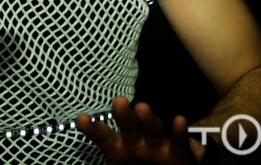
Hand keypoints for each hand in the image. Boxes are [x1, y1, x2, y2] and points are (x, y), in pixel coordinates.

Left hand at [77, 96, 198, 164]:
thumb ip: (108, 163)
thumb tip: (88, 150)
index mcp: (117, 148)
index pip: (102, 136)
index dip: (92, 129)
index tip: (81, 119)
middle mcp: (137, 142)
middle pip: (129, 126)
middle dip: (124, 115)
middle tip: (118, 100)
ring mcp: (157, 145)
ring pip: (152, 129)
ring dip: (148, 119)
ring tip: (142, 108)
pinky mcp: (178, 153)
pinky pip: (178, 142)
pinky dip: (179, 132)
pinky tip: (179, 120)